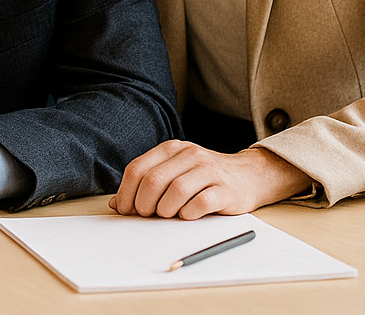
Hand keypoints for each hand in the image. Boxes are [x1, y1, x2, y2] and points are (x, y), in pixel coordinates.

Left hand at [109, 141, 312, 218]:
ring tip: (167, 215)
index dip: (126, 192)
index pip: (137, 169)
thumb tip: (116, 203)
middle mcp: (189, 155)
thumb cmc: (204, 178)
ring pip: (175, 191)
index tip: (125, 210)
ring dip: (165, 210)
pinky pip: (199, 204)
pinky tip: (187, 215)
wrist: (248, 176)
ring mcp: (209, 171)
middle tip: (146, 216)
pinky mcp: (225, 189)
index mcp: (171, 149)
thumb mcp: (174, 173)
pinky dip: (188, 214)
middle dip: (143, 204)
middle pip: (153, 180)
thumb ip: (146, 183)